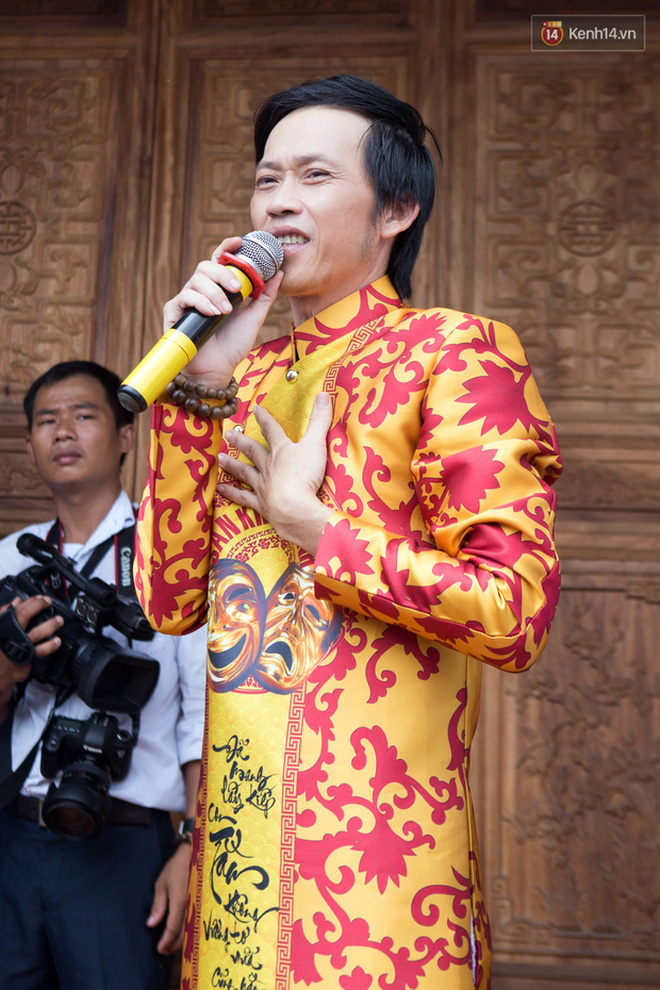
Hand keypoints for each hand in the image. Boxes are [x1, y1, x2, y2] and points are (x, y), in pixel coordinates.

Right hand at [0, 596, 63, 688]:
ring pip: (36, 632)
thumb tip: (16, 601)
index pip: (18, 608)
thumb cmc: (0, 648)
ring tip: (58, 620)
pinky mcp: (28, 658)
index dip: (31, 601)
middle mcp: (13, 634)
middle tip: (48, 602)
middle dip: (38, 606)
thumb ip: (4, 614)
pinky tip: (57, 641)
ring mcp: (21, 646)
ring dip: (49, 624)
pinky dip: (50, 645)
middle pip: (25, 615)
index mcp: (6, 626)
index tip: (41, 598)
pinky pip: (41, 651)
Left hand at [146, 842, 190, 954]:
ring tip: (172, 944)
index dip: (166, 941)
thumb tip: (151, 924)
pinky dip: (189, 931)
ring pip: (192, 929)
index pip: (173, 928)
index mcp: (179, 901)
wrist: (198, 852)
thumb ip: (158, 905)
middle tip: (164, 950)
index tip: (160, 949)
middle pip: (184, 933)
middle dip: (174, 945)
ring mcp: (200, 904)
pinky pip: (197, 921)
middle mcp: (192, 905)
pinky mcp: (205, 902)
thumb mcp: (162, 883)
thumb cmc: (177, 866)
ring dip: (182, 940)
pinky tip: (184, 933)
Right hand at [163, 236, 282, 386]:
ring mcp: (187, 301)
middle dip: (224, 274)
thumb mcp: (254, 317)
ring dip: (215, 293)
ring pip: (197, 280)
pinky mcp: (174, 313)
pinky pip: (185, 297)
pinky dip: (200, 302)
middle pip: (207, 266)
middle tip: (238, 289)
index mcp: (219, 288)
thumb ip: (265, 295)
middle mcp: (201, 290)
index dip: (227, 247)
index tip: (239, 241)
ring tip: (226, 311)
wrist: (218, 370)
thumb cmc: (233, 345)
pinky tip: (213, 313)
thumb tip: (279, 272)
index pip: (220, 260)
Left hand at [217, 392, 333, 555]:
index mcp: (281, 450)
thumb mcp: (316, 444)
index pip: (272, 430)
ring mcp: (262, 485)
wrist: (294, 508)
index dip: (265, 418)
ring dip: (232, 465)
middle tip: (229, 434)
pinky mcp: (261, 504)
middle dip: (241, 441)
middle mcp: (268, 466)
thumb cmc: (305, 475)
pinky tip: (220, 490)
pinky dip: (231, 493)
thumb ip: (320, 420)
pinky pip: (243, 497)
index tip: (255, 409)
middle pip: (253, 451)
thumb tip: (324, 394)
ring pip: (244, 472)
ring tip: (221, 459)